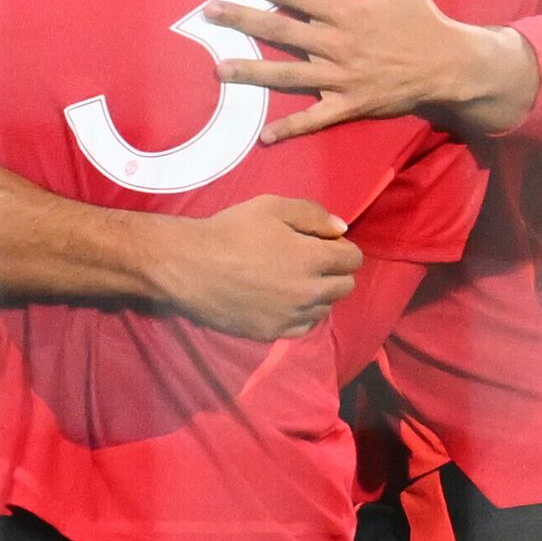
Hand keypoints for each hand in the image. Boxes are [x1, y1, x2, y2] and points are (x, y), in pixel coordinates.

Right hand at [148, 194, 359, 339]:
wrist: (188, 266)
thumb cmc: (230, 231)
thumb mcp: (271, 207)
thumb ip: (313, 214)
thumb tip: (342, 228)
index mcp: (313, 259)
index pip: (353, 259)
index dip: (342, 248)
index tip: (325, 244)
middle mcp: (309, 292)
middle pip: (346, 286)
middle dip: (336, 272)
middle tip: (312, 261)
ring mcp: (291, 316)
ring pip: (325, 308)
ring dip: (319, 294)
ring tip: (295, 280)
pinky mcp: (272, 333)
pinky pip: (303, 326)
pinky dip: (301, 314)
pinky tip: (284, 301)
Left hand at [208, 0, 524, 139]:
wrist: (449, 64)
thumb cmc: (420, 17)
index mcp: (345, 11)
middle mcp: (336, 44)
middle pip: (279, 29)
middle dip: (241, 20)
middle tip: (209, 13)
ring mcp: (341, 77)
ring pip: (287, 74)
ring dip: (251, 72)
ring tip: (219, 69)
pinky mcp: (350, 104)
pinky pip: (316, 119)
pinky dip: (291, 129)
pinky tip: (265, 136)